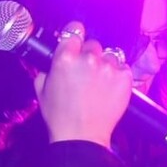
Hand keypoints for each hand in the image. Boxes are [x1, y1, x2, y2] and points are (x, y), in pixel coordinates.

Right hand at [37, 21, 134, 146]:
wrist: (81, 136)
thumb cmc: (60, 116)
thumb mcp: (41, 89)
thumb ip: (47, 69)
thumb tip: (53, 60)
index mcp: (65, 58)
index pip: (74, 30)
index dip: (75, 33)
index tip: (77, 37)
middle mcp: (88, 59)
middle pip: (93, 44)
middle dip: (90, 55)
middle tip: (86, 72)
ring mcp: (108, 68)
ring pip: (110, 55)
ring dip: (105, 65)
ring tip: (99, 83)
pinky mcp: (124, 78)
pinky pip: (123, 68)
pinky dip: (118, 75)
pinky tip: (109, 88)